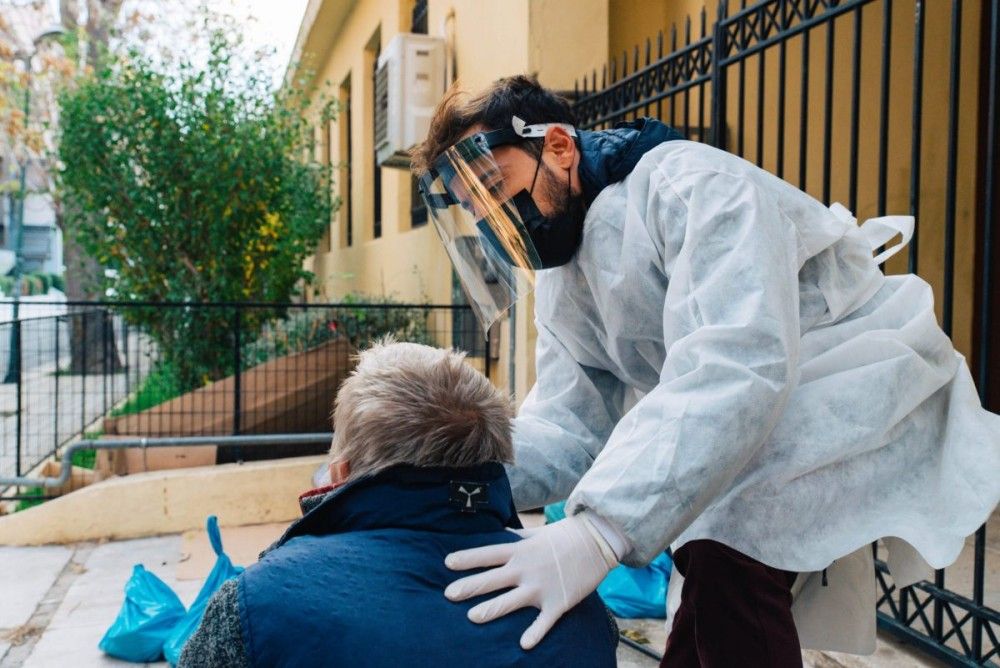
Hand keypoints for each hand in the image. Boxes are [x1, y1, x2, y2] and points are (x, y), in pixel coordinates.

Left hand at [443, 515, 617, 649]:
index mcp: (520, 551)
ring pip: (510, 601)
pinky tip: (523, 645)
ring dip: (490, 610)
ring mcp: (541, 587)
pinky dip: (534, 633)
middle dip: (469, 587)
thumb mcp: (537, 533)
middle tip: (448, 595)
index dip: (467, 559)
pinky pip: (543, 621)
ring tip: (472, 617)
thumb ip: (516, 537)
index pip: (488, 554)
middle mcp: (526, 569)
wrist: (597, 540)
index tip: (447, 563)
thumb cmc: (565, 535)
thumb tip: (498, 534)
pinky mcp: (558, 602)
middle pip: (492, 579)